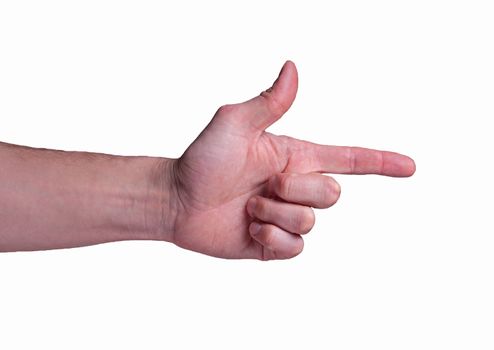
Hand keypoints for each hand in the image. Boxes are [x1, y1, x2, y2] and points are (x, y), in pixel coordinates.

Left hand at [169, 61, 414, 259]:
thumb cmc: (202, 159)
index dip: (380, 162)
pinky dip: (271, 237)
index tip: (410, 167)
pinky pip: (295, 247)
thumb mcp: (233, 123)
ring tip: (248, 207)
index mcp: (295, 158)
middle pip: (332, 195)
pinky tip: (249, 228)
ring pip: (311, 222)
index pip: (348, 159)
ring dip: (275, 213)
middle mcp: (295, 187)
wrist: (176, 201)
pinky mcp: (273, 244)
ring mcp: (285, 216)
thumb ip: (268, 101)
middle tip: (263, 185)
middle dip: (297, 190)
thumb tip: (292, 67)